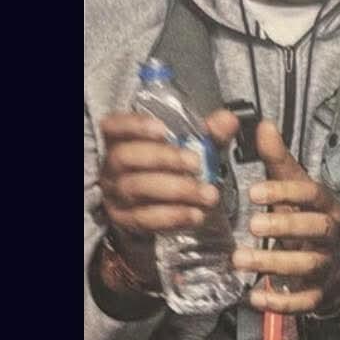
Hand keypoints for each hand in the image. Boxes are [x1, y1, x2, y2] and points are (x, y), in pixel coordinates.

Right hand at [97, 109, 240, 283]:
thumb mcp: (191, 147)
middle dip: (163, 159)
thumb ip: (208, 133)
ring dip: (175, 191)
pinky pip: (144, 219)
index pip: (114, 126)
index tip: (162, 129)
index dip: (134, 125)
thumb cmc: (170, 169)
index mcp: (121, 140)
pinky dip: (172, 216)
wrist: (156, 207)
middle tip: (196, 164)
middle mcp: (111, 166)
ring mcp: (115, 194)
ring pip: (137, 189)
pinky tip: (196, 214)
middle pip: (126, 157)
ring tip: (206, 194)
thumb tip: (228, 120)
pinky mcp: (124, 220)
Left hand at [231, 121, 339, 316]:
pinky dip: (281, 302)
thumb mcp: (296, 186)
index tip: (254, 192)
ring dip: (274, 263)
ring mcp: (328, 265)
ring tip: (239, 260)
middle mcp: (331, 234)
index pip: (311, 194)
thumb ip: (277, 160)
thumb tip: (262, 124)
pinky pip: (305, 301)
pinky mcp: (320, 293)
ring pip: (308, 265)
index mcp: (325, 204)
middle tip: (252, 225)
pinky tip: (254, 297)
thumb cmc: (309, 216)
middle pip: (316, 229)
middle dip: (285, 227)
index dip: (285, 192)